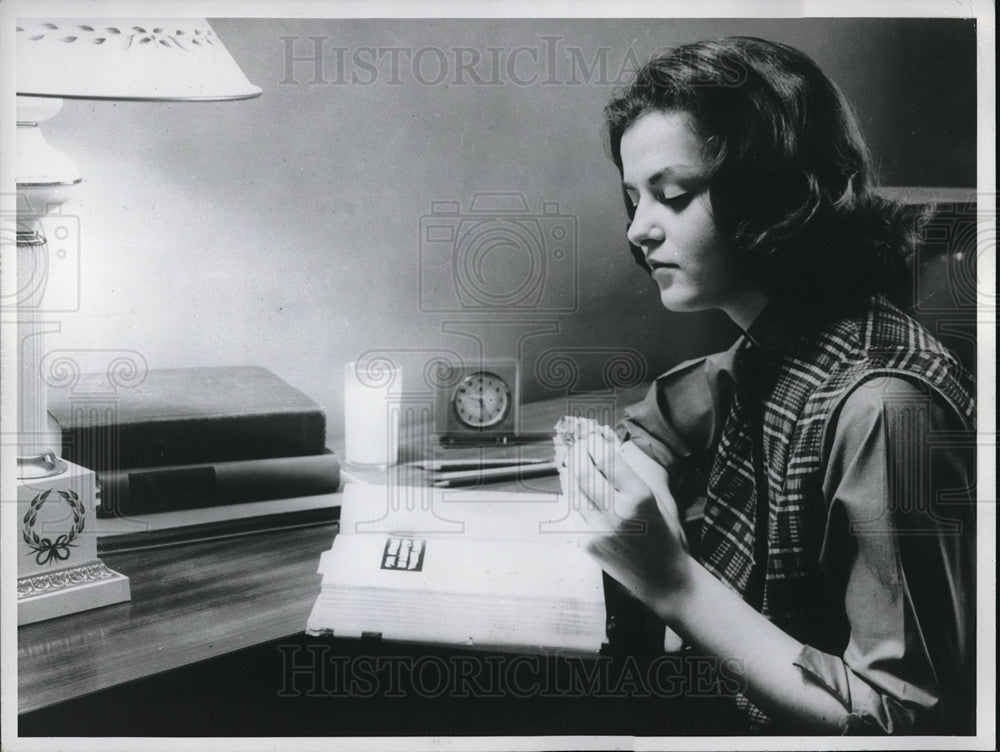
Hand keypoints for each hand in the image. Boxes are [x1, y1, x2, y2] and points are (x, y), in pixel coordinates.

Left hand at [566, 429, 693, 619]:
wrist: (663, 579)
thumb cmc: (665, 536)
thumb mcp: (660, 498)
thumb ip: (637, 473)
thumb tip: (614, 447)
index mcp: (640, 496)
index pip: (607, 459)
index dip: (594, 443)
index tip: (590, 436)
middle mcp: (618, 511)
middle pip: (585, 472)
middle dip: (577, 454)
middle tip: (575, 445)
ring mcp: (600, 529)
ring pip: (574, 492)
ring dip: (569, 473)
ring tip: (569, 461)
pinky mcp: (588, 542)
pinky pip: (574, 512)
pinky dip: (572, 497)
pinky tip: (574, 488)